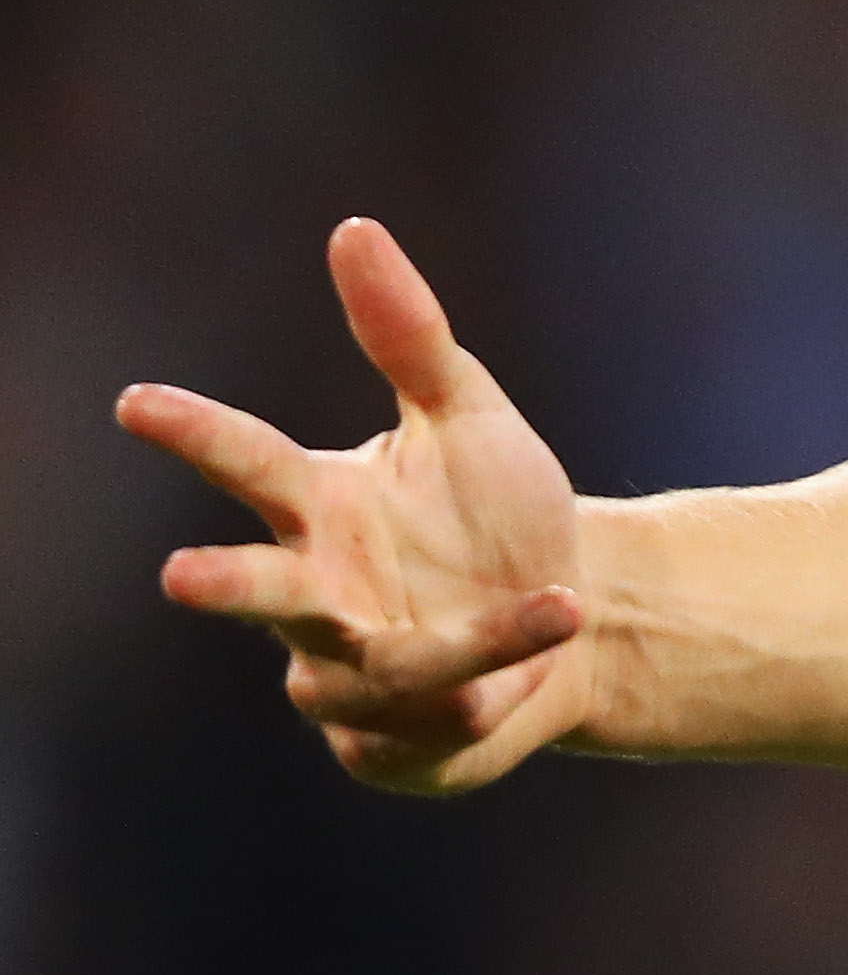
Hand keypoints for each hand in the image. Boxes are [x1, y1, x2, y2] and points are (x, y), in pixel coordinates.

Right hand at [117, 220, 599, 795]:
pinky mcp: (388, 746)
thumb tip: (354, 227)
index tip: (137, 403)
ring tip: (551, 610)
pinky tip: (518, 692)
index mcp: (320, 508)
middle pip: (256, 590)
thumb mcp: (471, 417)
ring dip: (460, 649)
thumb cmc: (502, 513)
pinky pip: (417, 733)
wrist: (583, 623)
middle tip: (180, 576)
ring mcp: (344, 675)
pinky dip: (478, 705)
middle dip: (224, 586)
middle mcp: (316, 594)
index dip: (193, 433)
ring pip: (365, 674)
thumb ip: (410, 336)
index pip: (247, 461)